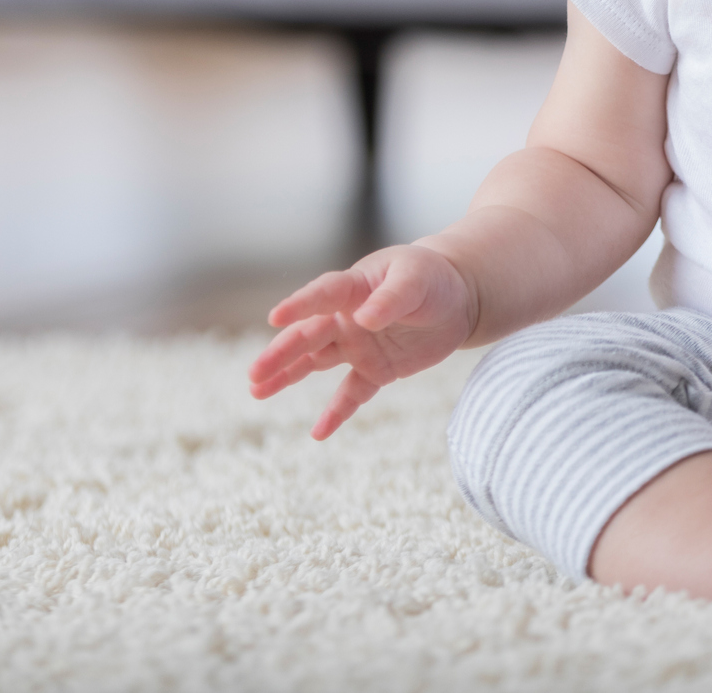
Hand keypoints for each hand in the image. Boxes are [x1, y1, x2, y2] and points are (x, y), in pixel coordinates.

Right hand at [247, 244, 478, 439]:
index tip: (276, 318)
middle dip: (281, 353)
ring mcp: (358, 345)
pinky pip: (351, 394)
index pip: (322, 295)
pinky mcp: (375, 370)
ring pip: (316, 362)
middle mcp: (346, 317)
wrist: (456, 298)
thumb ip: (391, 298)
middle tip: (255, 373)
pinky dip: (336, 413)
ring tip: (258, 390)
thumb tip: (364, 319)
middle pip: (309, 335)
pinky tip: (318, 433)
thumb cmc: (430, 277)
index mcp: (354, 287)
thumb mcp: (415, 279)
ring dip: (288, 376)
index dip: (300, 305)